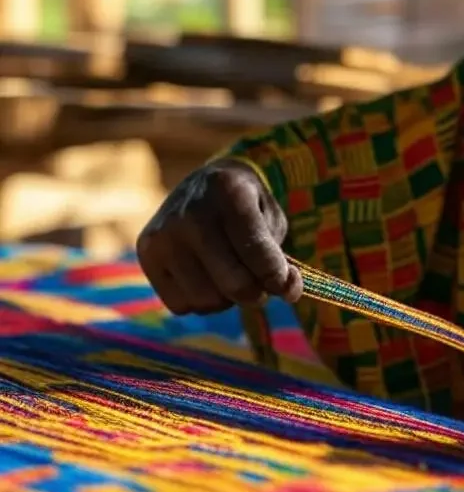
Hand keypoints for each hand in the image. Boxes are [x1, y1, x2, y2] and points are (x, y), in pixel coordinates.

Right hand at [136, 159, 301, 314]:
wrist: (203, 186)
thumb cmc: (246, 207)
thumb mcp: (271, 219)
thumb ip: (279, 256)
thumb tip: (288, 291)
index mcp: (229, 191)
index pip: (257, 251)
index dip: (278, 278)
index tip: (288, 285)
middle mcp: (191, 212)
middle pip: (233, 283)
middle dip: (256, 294)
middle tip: (261, 288)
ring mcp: (163, 234)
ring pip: (207, 300)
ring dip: (227, 299)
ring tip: (230, 276)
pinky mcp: (146, 254)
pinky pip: (180, 305)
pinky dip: (200, 301)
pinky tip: (205, 277)